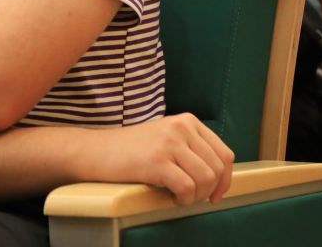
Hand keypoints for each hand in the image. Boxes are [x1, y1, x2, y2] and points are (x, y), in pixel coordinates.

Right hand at [75, 113, 234, 205]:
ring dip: (196, 196)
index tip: (215, 194)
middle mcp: (182, 127)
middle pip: (217, 167)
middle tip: (193, 198)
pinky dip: (184, 199)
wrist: (96, 151)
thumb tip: (220, 175)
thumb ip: (192, 147)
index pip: (224, 153)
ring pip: (205, 178)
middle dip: (210, 190)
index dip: (224, 179)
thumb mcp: (167, 137)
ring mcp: (169, 142)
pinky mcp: (157, 161)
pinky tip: (172, 198)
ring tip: (180, 197)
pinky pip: (187, 188)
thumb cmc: (131, 150)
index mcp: (188, 120)